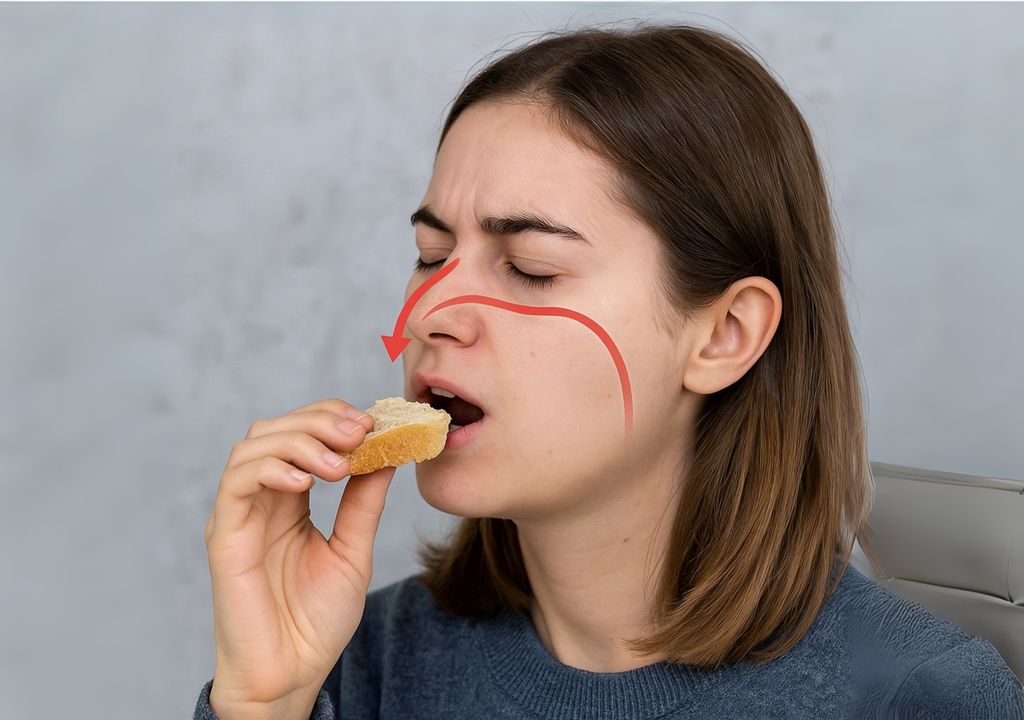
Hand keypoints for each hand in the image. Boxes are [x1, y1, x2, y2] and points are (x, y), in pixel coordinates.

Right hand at [204, 398, 395, 718]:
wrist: (292, 674)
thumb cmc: (316, 620)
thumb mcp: (352, 549)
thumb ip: (363, 501)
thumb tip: (388, 451)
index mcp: (289, 499)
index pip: (300, 433)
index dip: (332, 418)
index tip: (373, 422)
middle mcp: (260, 500)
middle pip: (274, 429)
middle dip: (318, 420)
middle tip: (358, 431)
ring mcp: (239, 515)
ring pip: (252, 447)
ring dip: (299, 441)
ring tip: (338, 464)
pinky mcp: (224, 537)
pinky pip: (236, 485)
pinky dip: (271, 470)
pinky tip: (306, 484)